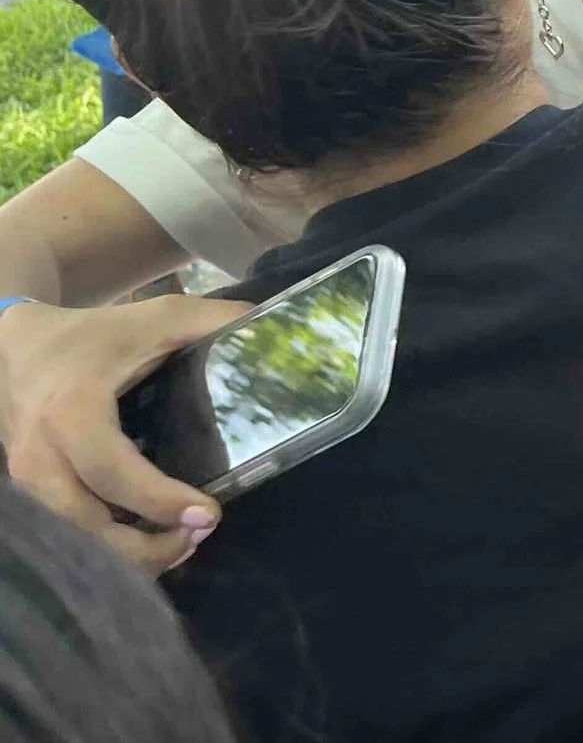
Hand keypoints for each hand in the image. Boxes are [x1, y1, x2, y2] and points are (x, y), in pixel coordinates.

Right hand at [0, 296, 243, 573]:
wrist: (14, 345)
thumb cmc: (92, 335)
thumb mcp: (154, 318)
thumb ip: (212, 320)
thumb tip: (269, 327)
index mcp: (72, 413)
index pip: (111, 471)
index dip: (159, 500)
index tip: (208, 512)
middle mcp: (40, 454)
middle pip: (88, 522)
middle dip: (147, 544)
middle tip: (201, 535)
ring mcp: (27, 477)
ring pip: (75, 536)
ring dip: (128, 551)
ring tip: (182, 544)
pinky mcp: (27, 489)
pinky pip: (67, 528)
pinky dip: (107, 542)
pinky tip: (148, 539)